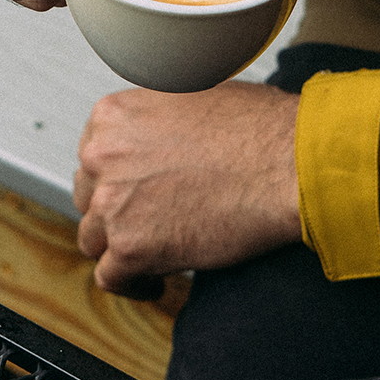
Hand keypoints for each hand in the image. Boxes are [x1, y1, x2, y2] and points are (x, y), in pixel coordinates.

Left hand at [73, 82, 301, 291]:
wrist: (290, 163)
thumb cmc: (261, 128)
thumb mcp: (196, 95)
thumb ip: (159, 119)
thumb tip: (161, 138)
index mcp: (115, 116)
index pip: (92, 154)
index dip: (116, 175)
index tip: (133, 188)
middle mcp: (103, 155)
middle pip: (89, 195)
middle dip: (117, 208)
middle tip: (150, 218)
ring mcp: (114, 203)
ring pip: (95, 238)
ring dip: (122, 246)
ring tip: (154, 252)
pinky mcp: (133, 248)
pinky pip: (111, 278)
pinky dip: (131, 283)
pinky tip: (155, 280)